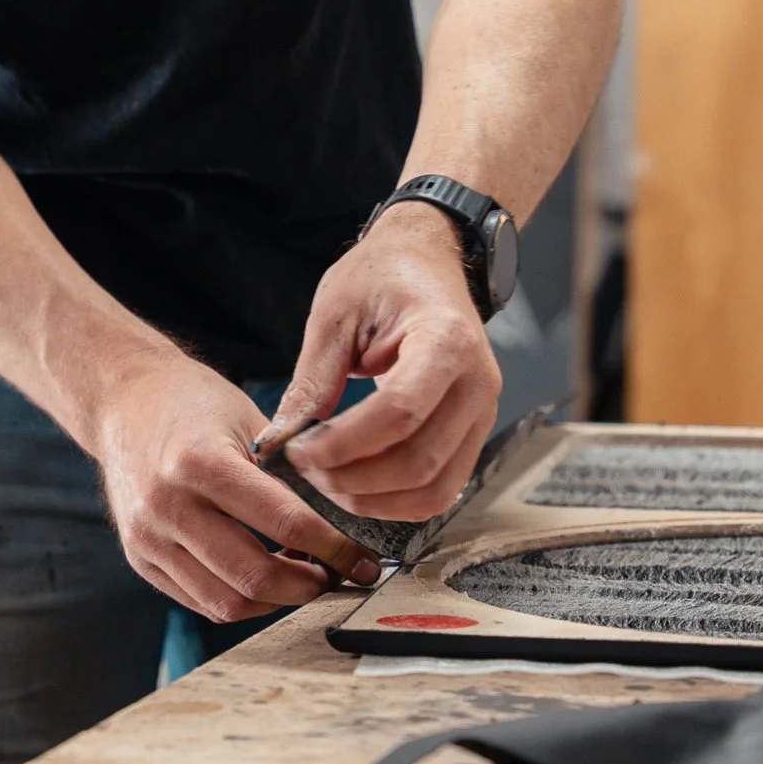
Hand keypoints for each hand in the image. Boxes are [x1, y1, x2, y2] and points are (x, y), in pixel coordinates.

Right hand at [92, 352, 380, 623]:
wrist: (121, 401)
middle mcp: (167, 505)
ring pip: (225, 602)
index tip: (361, 560)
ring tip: (301, 578)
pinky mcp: (138, 557)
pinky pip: (199, 600)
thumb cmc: (192, 402)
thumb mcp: (247, 418)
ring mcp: (147, 537)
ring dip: (275, 600)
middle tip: (336, 575)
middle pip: (253, 576)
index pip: (284, 523)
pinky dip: (239, 599)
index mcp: (200, 462)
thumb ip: (288, 471)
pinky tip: (263, 577)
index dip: (333, 548)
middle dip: (308, 586)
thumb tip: (344, 523)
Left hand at [255, 205, 501, 520]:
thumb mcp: (335, 314)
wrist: (427, 261)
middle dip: (352, 479)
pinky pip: (441, 489)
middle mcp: (477, 383)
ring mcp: (482, 413)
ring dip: (373, 500)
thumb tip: (280, 441)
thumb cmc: (380, 277)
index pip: (400, 412)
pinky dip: (396, 502)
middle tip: (304, 469)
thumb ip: (312, 380)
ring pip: (434, 489)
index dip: (344, 444)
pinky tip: (355, 485)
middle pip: (419, 461)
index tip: (297, 450)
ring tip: (326, 481)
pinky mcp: (473, 434)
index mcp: (445, 339)